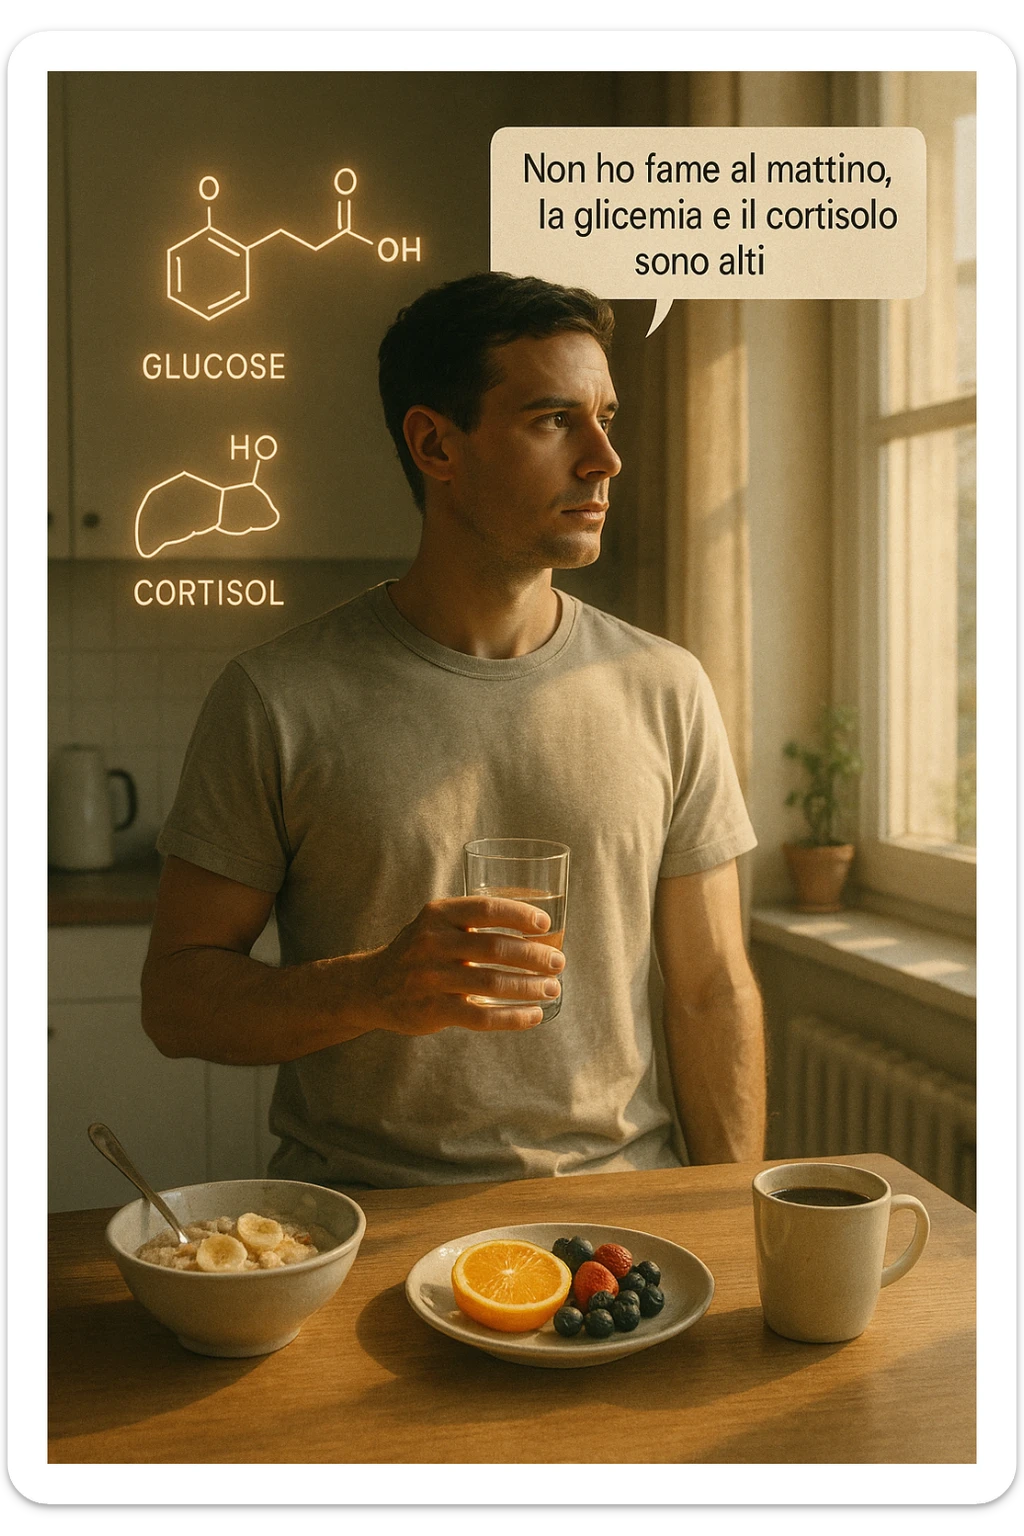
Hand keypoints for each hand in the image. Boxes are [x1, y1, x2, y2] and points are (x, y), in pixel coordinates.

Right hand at [354, 896, 564, 1035]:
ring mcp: (430, 978)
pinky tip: (534, 1015)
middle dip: (534, 956)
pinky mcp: (431, 1011)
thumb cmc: (420, 951)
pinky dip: (513, 1017)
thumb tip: (537, 931)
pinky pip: (481, 1017)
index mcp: (438, 915)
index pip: (486, 909)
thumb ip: (473, 922)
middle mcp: (432, 943)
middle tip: (558, 962)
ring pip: (492, 984)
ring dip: (529, 987)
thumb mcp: (436, 924)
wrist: (372, 986)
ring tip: (552, 988)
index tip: (545, 925)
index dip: (520, 915)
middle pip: (494, 948)